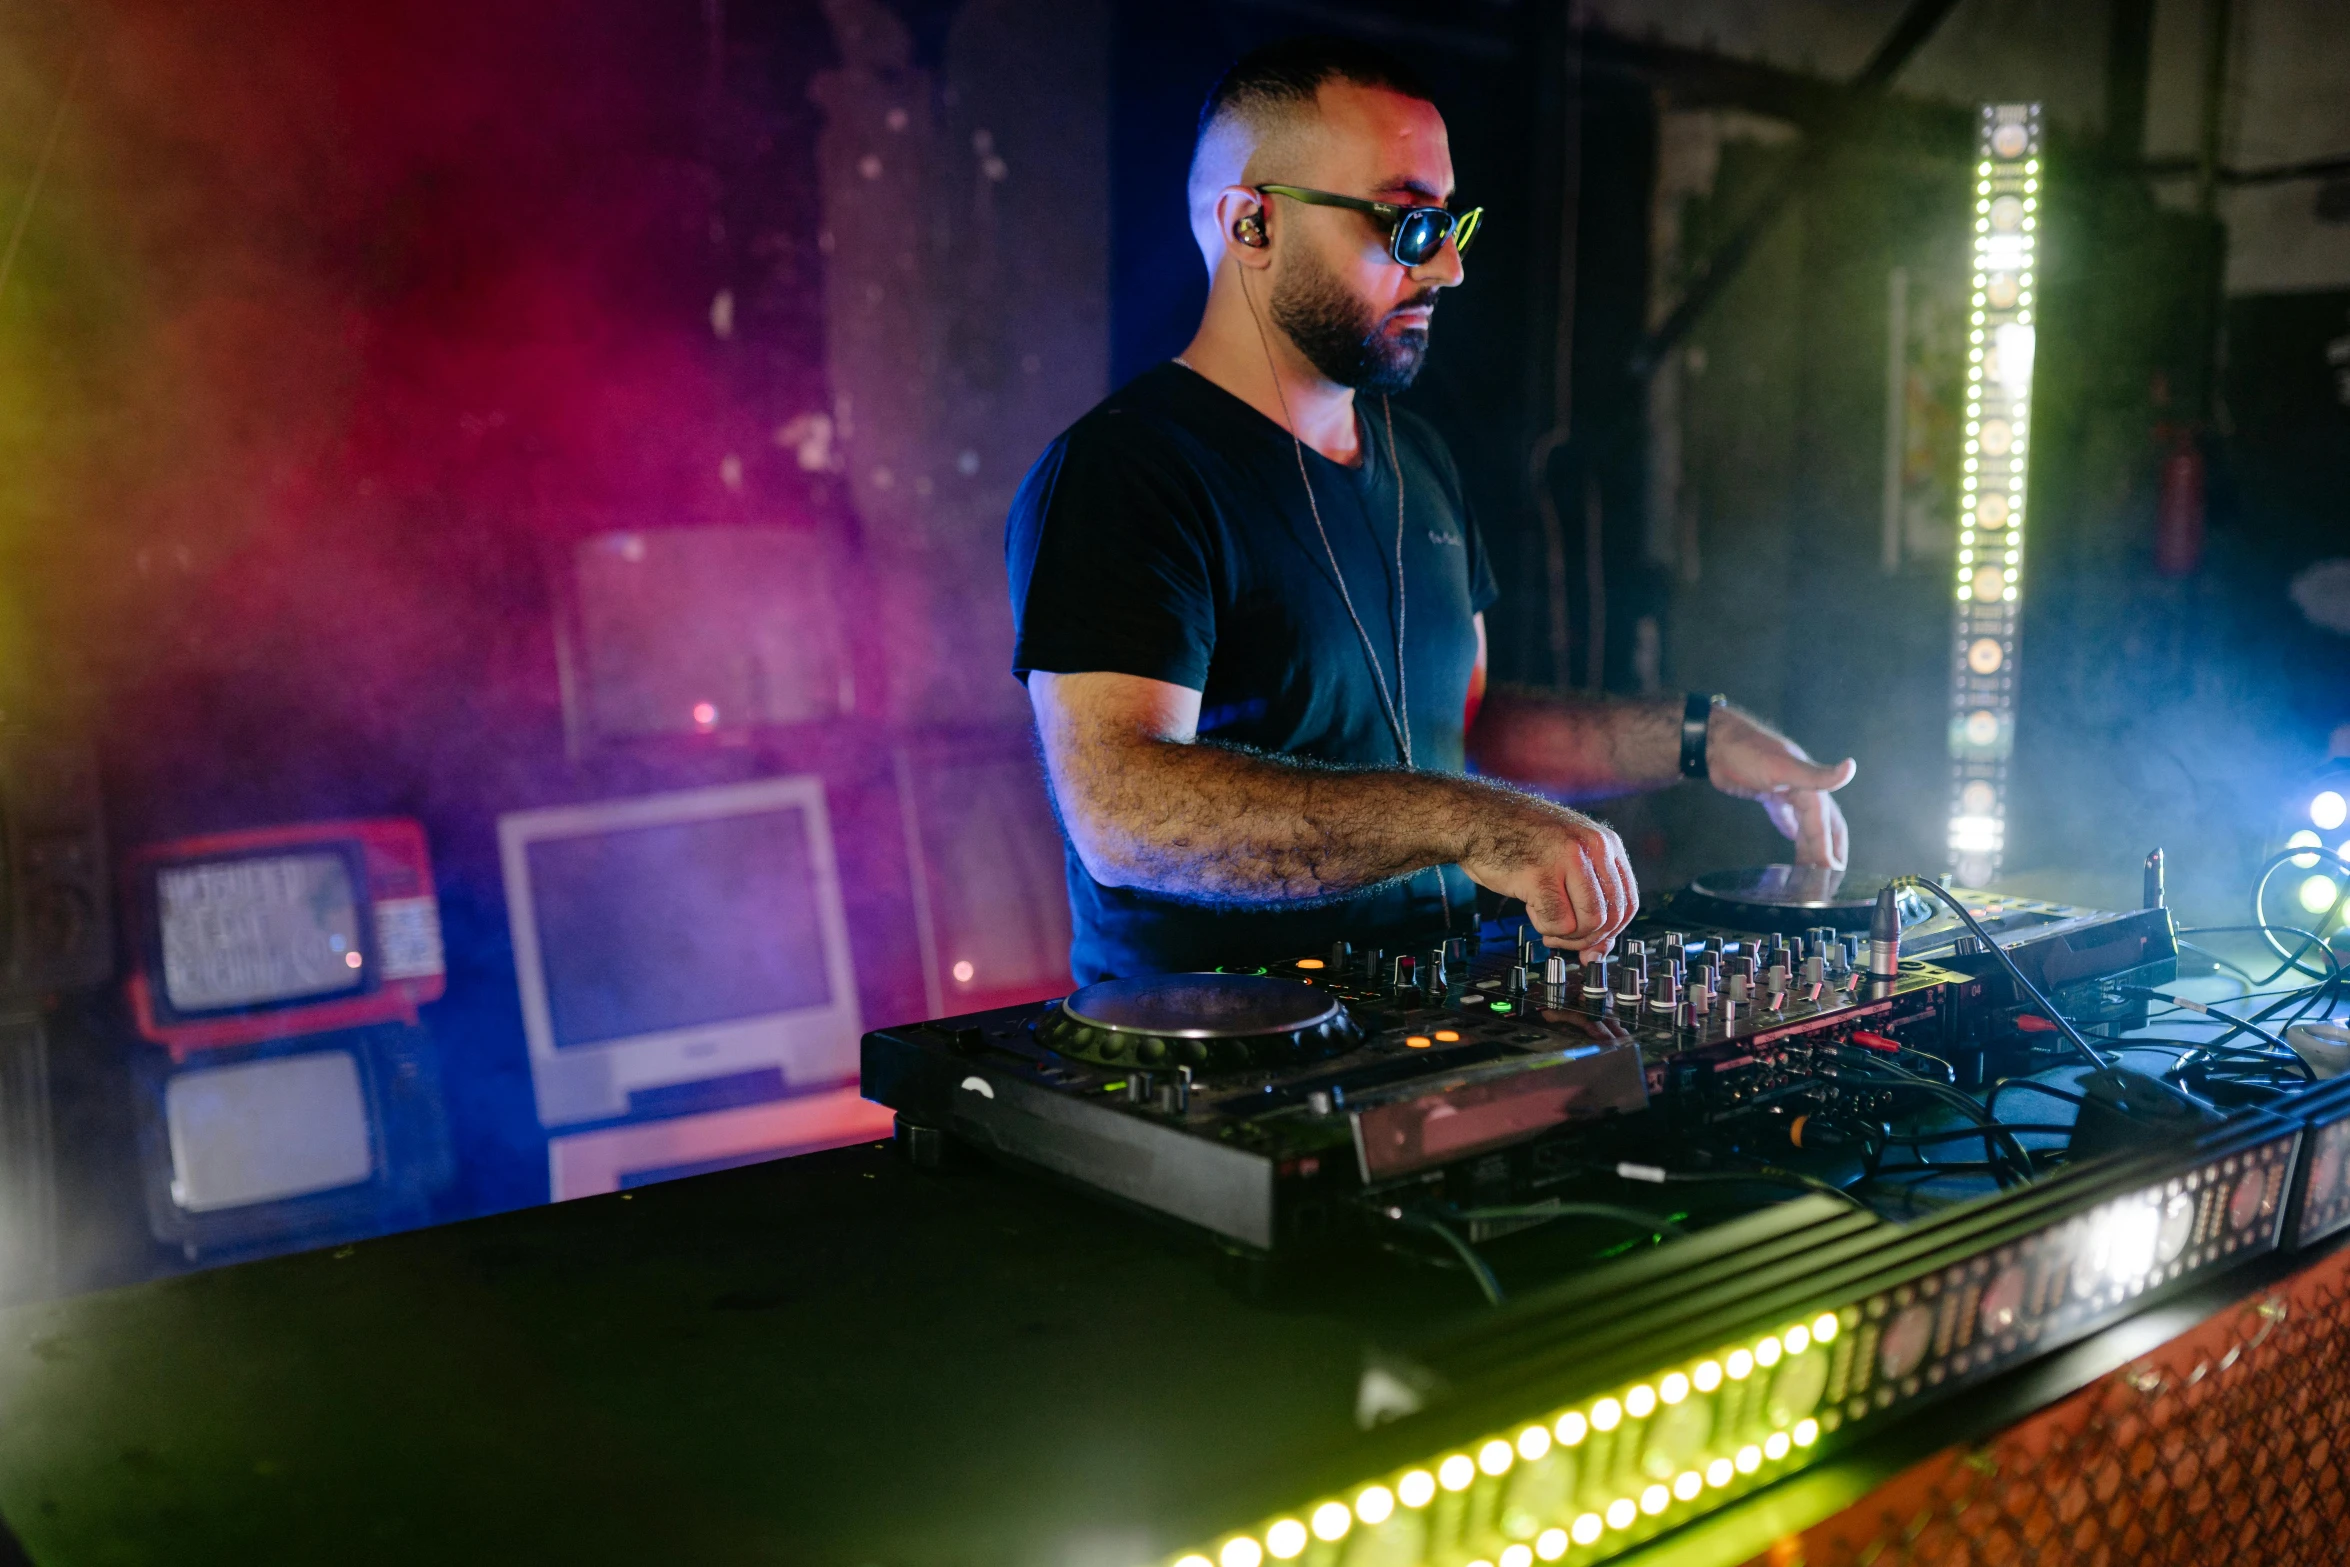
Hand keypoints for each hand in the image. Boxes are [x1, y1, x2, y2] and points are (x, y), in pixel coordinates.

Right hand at [1458, 793, 1637, 956]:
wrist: (1476, 817)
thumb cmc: (1516, 837)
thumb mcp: (1567, 853)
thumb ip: (1588, 891)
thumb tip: (1600, 948)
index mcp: (1604, 842)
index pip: (1628, 902)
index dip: (1611, 932)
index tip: (1593, 945)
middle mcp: (1593, 848)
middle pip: (1611, 917)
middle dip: (1587, 938)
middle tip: (1563, 938)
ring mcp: (1568, 860)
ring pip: (1589, 923)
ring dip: (1566, 934)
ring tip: (1544, 918)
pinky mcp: (1540, 875)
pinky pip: (1558, 923)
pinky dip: (1544, 927)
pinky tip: (1530, 907)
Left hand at [1705, 706, 1855, 869]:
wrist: (1715, 742)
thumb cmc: (1746, 752)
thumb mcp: (1782, 766)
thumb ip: (1817, 775)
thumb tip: (1850, 768)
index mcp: (1810, 788)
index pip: (1825, 825)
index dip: (1828, 849)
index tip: (1833, 872)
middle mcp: (1803, 790)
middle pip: (1824, 825)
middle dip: (1830, 849)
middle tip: (1833, 875)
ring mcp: (1787, 791)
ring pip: (1806, 824)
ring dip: (1811, 846)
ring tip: (1812, 870)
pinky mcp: (1770, 794)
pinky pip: (1788, 816)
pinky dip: (1794, 830)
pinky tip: (1795, 840)